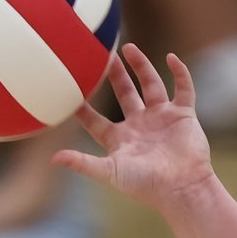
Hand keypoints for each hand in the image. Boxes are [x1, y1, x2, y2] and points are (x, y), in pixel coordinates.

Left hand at [52, 44, 213, 214]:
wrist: (181, 189)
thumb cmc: (145, 185)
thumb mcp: (109, 172)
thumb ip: (82, 163)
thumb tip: (53, 159)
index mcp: (120, 140)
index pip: (96, 121)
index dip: (83, 109)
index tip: (69, 91)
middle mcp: (140, 125)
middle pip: (125, 94)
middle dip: (115, 76)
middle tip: (105, 55)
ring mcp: (162, 118)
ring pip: (151, 85)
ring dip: (142, 66)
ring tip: (129, 48)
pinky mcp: (183, 115)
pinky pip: (183, 88)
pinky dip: (179, 73)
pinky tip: (171, 57)